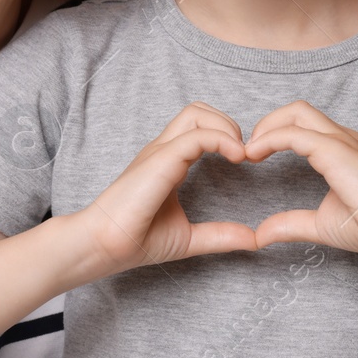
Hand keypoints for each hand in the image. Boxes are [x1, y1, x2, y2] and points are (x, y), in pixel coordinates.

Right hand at [74, 102, 257, 279]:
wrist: (104, 246)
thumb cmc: (136, 240)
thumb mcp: (189, 237)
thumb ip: (220, 235)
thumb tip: (254, 240)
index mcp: (168, 161)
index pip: (199, 127)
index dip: (227, 136)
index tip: (246, 162)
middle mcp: (163, 150)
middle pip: (198, 110)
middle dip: (228, 123)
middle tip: (244, 154)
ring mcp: (160, 151)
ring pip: (197, 113)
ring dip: (226, 127)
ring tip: (240, 155)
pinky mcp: (159, 159)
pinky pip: (196, 135)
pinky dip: (222, 140)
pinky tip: (237, 159)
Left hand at [245, 101, 357, 267]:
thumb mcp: (321, 224)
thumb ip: (291, 224)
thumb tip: (261, 234)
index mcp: (340, 150)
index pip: (301, 125)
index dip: (274, 134)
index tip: (253, 157)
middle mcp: (341, 138)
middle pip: (297, 110)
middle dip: (267, 123)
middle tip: (248, 150)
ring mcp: (340, 140)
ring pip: (296, 112)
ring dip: (266, 126)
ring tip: (249, 151)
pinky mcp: (336, 149)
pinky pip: (295, 133)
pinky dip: (270, 139)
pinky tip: (254, 155)